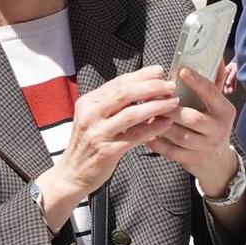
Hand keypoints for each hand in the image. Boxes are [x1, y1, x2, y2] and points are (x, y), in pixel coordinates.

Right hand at [42, 67, 185, 209]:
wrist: (72, 173)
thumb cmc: (88, 144)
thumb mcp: (93, 118)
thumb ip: (112, 104)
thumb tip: (142, 88)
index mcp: (88, 103)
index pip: (117, 83)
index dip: (141, 75)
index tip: (159, 71)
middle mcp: (90, 115)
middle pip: (124, 94)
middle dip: (151, 87)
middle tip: (170, 86)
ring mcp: (98, 133)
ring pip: (131, 114)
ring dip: (156, 106)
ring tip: (173, 102)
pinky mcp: (107, 151)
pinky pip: (135, 136)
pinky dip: (153, 128)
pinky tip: (166, 123)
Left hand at [146, 65, 241, 197]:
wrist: (216, 160)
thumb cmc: (213, 123)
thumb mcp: (218, 104)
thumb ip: (215, 81)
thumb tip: (214, 56)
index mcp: (224, 111)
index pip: (211, 94)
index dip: (197, 82)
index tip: (181, 71)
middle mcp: (218, 129)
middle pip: (193, 118)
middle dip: (171, 108)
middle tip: (154, 97)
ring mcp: (205, 146)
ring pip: (180, 136)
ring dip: (160, 124)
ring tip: (145, 113)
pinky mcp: (192, 160)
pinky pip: (171, 152)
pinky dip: (157, 142)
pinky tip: (146, 133)